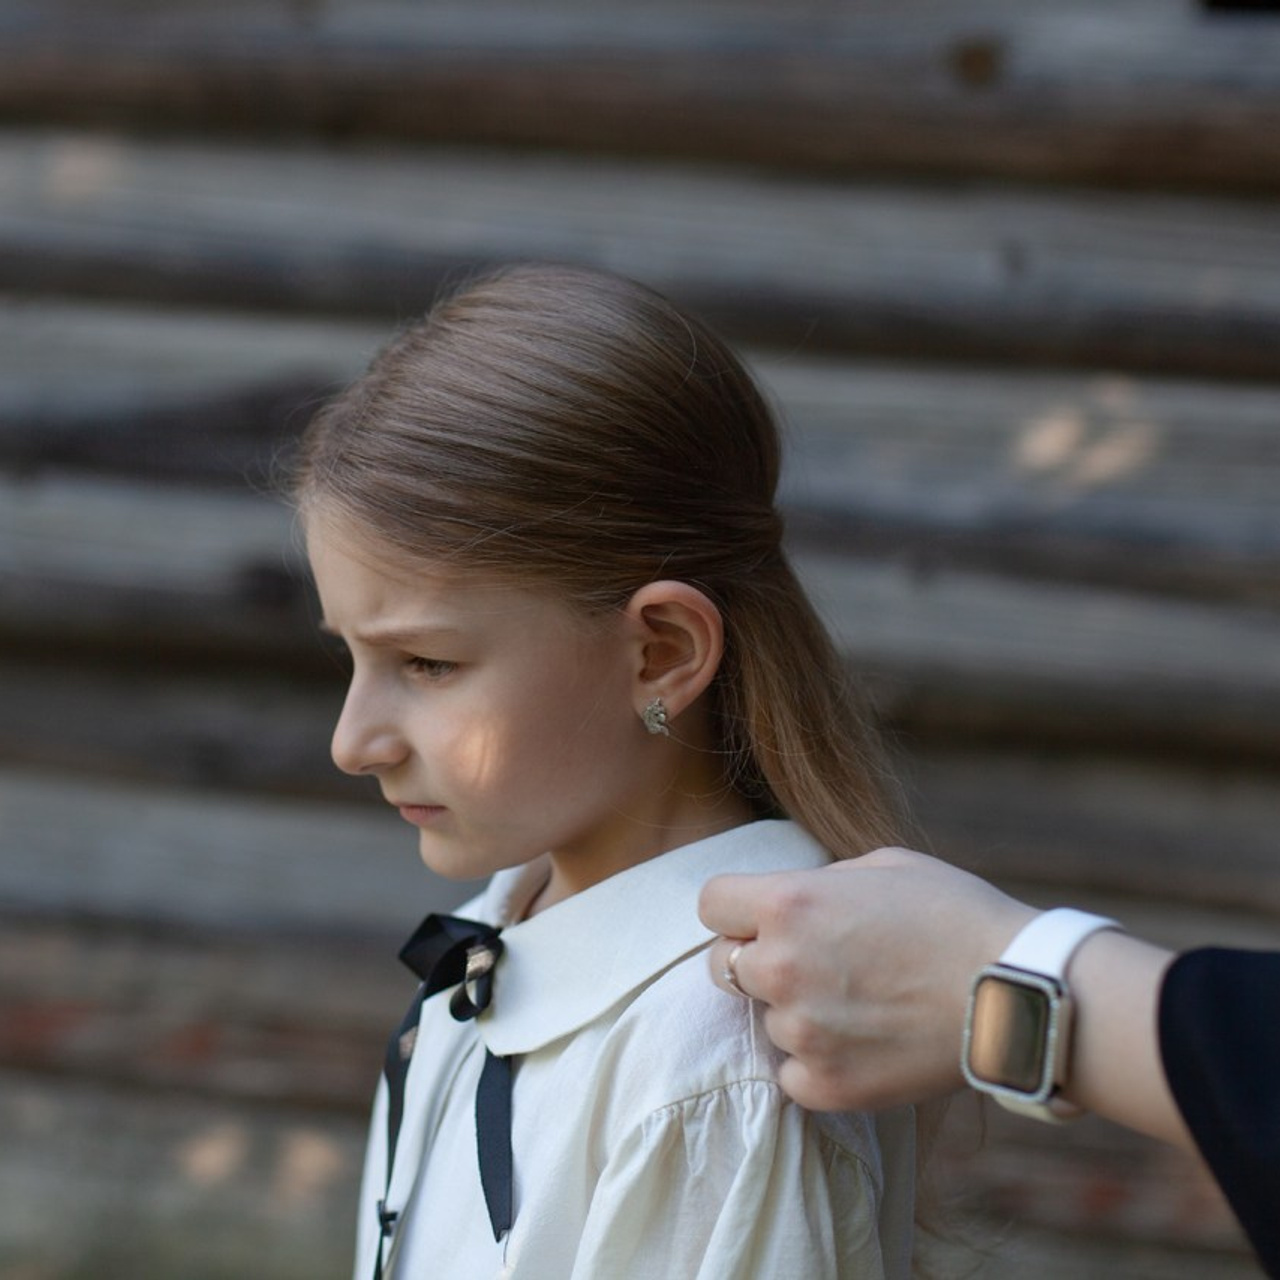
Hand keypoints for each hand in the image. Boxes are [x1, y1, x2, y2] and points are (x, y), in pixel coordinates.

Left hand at [699, 847, 1035, 1111]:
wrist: (1017, 992)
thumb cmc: (954, 915)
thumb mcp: (880, 866)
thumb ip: (818, 883)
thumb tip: (788, 901)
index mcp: (789, 902)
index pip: (710, 902)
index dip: (735, 908)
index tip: (761, 916)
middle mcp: (782, 966)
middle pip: (721, 965)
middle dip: (755, 959)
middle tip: (810, 962)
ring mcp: (802, 1031)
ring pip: (764, 1019)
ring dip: (794, 1011)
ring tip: (858, 1003)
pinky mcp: (826, 1085)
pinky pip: (791, 1073)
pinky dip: (816, 1062)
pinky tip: (861, 1042)